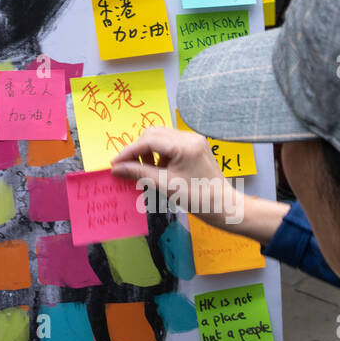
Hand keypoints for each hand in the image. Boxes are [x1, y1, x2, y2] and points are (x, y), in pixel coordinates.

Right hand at [110, 126, 238, 223]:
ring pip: (161, 136)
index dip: (129, 152)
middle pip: (153, 134)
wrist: (224, 206)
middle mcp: (189, 137)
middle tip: (127, 167)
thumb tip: (116, 168)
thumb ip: (139, 173)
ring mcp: (194, 140)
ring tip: (144, 168)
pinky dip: (159, 153)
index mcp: (184, 145)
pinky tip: (158, 168)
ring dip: (148, 150)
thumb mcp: (165, 185)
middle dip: (138, 149)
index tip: (115, 163)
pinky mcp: (195, 145)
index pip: (149, 141)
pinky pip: (170, 142)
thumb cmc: (197, 198)